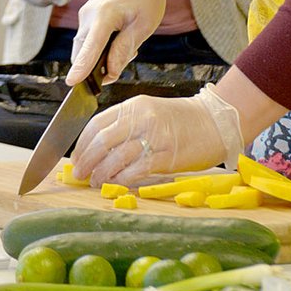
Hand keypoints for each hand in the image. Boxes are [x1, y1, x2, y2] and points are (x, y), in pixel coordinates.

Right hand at [67, 0, 180, 84]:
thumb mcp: (144, 25)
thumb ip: (124, 50)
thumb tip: (109, 73)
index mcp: (104, 14)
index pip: (90, 47)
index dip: (81, 67)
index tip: (72, 84)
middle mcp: (89, 14)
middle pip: (83, 52)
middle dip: (99, 66)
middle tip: (128, 56)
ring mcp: (85, 15)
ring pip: (86, 48)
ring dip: (102, 56)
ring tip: (128, 45)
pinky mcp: (87, 16)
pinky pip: (89, 39)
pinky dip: (101, 47)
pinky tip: (120, 39)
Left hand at [70, 84, 243, 186]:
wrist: (214, 123)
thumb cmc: (181, 121)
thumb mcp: (149, 113)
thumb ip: (125, 126)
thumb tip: (95, 149)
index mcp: (134, 105)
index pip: (97, 123)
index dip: (82, 143)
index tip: (75, 157)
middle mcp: (142, 118)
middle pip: (103, 141)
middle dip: (86, 160)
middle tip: (79, 174)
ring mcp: (155, 136)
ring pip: (117, 157)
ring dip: (102, 173)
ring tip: (97, 182)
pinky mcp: (167, 155)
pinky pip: (136, 170)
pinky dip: (122, 180)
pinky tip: (117, 185)